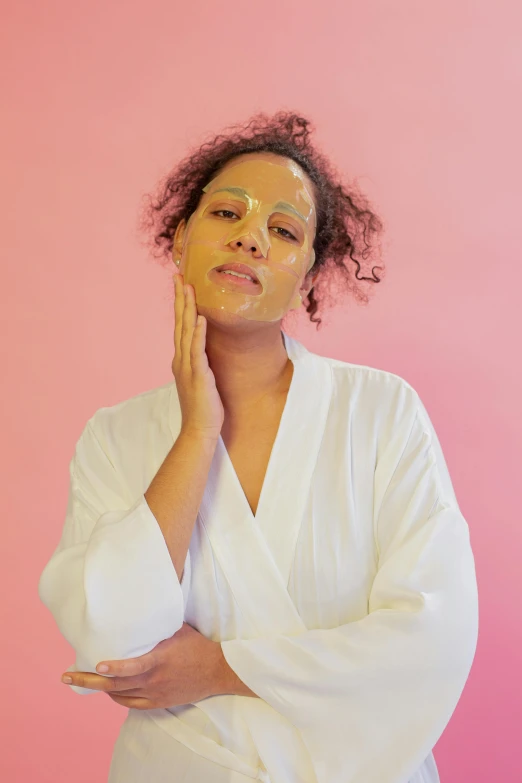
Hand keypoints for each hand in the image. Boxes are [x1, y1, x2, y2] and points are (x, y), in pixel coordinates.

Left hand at [61, 622, 228, 708]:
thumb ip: (156, 623)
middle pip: (115, 685)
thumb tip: (138, 604)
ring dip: (99, 687)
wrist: (217, 670)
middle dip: (88, 680)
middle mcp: (154, 679)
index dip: (114, 668)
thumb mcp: (177, 629)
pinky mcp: (159, 702)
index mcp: (159, 659)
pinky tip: (107, 691)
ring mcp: (155, 693)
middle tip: (66, 676)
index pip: (133, 667)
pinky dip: (116, 697)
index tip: (97, 664)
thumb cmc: (197, 645)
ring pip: (120, 695)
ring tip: (80, 679)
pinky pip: (131, 704)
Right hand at [172, 273, 223, 440]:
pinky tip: (200, 318)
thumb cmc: (202, 407)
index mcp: (182, 359)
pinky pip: (198, 350)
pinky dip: (198, 333)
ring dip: (188, 308)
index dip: (180, 305)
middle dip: (180, 298)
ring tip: (189, 288)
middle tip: (179, 276)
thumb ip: (199, 363)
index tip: (180, 285)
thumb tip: (204, 351)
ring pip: (187, 331)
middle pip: (180, 323)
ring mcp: (188, 366)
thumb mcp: (201, 379)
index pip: (180, 326)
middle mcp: (181, 359)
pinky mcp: (198, 375)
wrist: (198, 429)